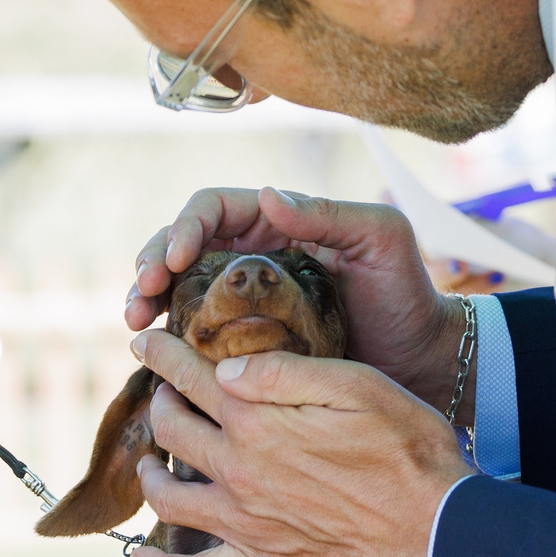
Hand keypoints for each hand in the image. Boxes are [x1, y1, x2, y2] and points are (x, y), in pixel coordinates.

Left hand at [123, 328, 471, 556]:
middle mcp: (239, 470)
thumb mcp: (356, 384)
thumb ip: (284, 372)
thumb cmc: (407, 447)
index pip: (190, 376)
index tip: (145, 340)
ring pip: (167, 498)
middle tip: (166, 391)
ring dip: (149, 473)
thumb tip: (227, 367)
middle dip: (160, 402)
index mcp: (258, 419)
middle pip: (172, 430)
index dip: (160, 353)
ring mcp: (245, 521)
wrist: (437, 528)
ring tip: (151, 459)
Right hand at [128, 187, 467, 404]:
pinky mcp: (243, 345)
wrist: (421, 359)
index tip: (175, 259)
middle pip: (181, 247)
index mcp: (276, 224)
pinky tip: (156, 356)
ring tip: (134, 321)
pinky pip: (195, 335)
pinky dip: (168, 341)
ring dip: (147, 299)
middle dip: (151, 263)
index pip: (213, 209)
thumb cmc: (405, 293)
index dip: (184, 226)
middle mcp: (251, 258)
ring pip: (178, 290)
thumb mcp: (379, 239)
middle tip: (142, 294)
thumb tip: (267, 196)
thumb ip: (328, 213)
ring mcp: (243, 303)